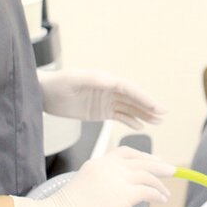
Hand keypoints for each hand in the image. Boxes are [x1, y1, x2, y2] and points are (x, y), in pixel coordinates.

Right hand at [2, 146, 173, 206]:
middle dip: (157, 164)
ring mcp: (117, 179)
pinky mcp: (123, 195)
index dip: (141, 156)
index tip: (151, 160)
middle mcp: (108, 167)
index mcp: (97, 163)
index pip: (124, 153)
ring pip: (148, 174)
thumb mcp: (83, 188)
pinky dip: (158, 194)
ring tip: (168, 190)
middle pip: (140, 160)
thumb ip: (101, 184)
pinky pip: (148, 190)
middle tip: (170, 169)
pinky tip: (162, 199)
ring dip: (161, 182)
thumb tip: (116, 195)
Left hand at [38, 69, 164, 128]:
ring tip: (158, 121)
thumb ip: (94, 81)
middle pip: (133, 98)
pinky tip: (140, 126)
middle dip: (148, 106)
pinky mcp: (100, 111)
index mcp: (104, 80)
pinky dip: (130, 121)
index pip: (128, 89)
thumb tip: (113, 82)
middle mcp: (108, 89)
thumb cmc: (57, 83)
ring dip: (143, 114)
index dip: (143, 97)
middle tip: (163, 114)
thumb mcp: (74, 80)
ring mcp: (105, 101)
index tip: (155, 106)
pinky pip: (119, 116)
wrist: (43, 93)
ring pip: (129, 108)